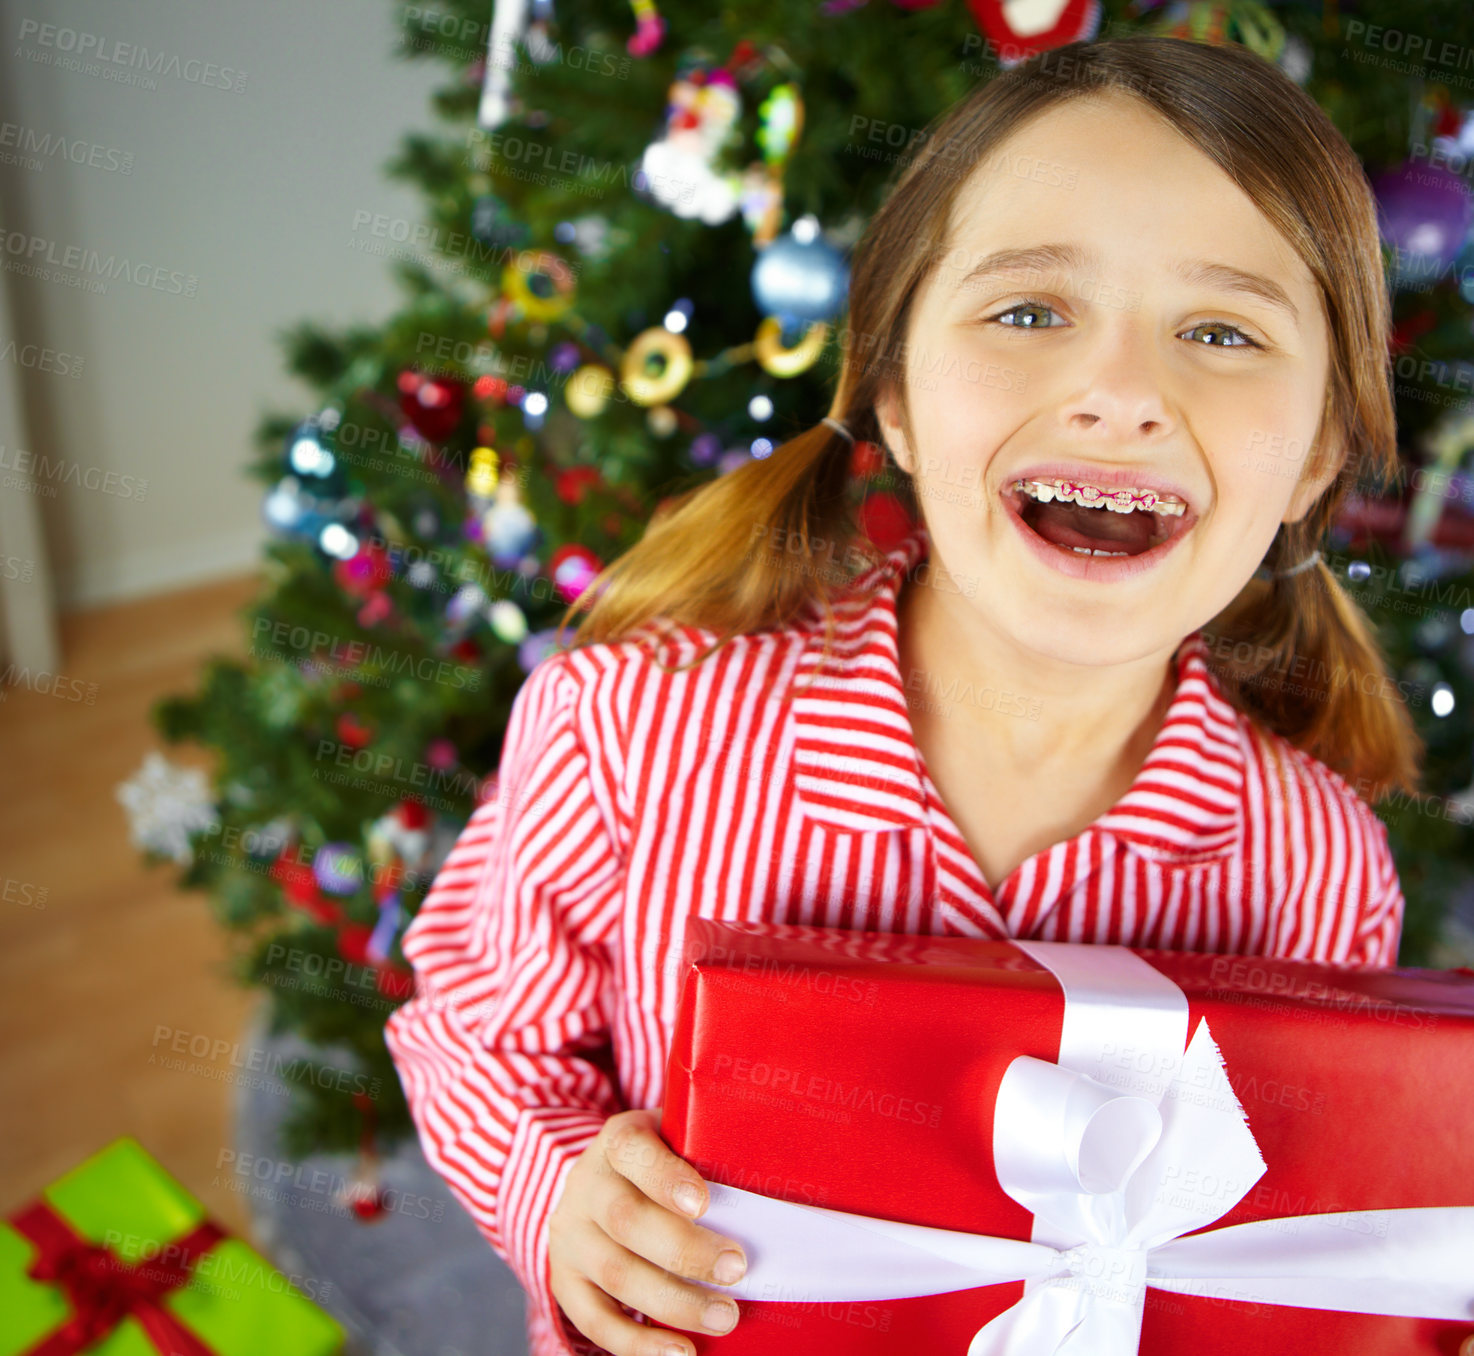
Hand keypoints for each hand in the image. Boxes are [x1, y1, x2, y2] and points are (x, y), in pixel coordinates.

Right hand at [549, 1107, 747, 1355]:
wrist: (597, 1183)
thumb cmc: (660, 1164)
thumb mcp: (675, 1139)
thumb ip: (708, 1153)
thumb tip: (778, 1178)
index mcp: (617, 1143)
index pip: (633, 1151)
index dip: (666, 1178)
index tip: (706, 1203)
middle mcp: (586, 1187)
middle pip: (626, 1220)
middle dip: (685, 1250)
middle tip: (737, 1268)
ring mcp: (571, 1237)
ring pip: (616, 1274)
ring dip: (674, 1302)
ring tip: (724, 1317)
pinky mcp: (566, 1281)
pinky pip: (595, 1319)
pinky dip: (638, 1344)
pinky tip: (680, 1351)